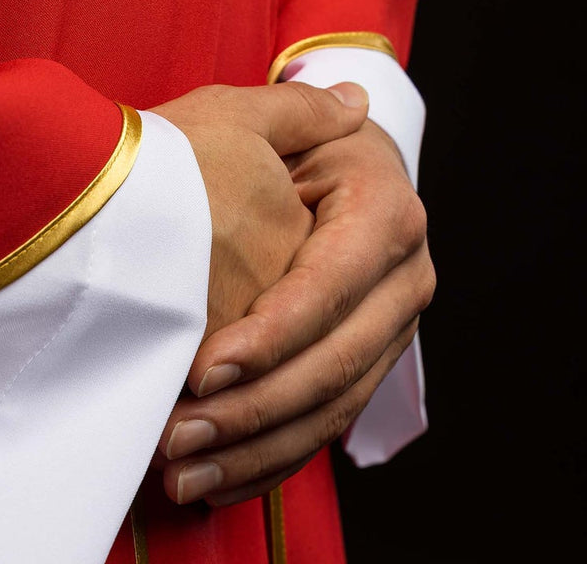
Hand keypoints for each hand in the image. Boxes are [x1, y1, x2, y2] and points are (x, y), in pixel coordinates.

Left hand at [155, 110, 434, 506]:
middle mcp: (405, 278)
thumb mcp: (273, 115)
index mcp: (388, 214)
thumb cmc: (288, 138)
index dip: (271, 334)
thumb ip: (300, 111)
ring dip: (257, 449)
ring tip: (186, 473)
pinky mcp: (367, 365)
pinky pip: (324, 426)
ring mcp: (391, 328)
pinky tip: (219, 483)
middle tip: (181, 434)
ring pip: (330, 407)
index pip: (329, 288)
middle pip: (334, 362)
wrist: (328, 167)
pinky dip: (271, 460)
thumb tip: (350, 102)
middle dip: (254, 407)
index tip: (205, 365)